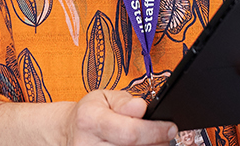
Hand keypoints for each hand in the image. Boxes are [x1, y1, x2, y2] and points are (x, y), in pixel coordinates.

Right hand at [60, 89, 178, 145]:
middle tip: (164, 136)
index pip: (130, 133)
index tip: (171, 128)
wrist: (68, 133)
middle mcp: (88, 145)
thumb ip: (124, 101)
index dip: (155, 132)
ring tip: (152, 142)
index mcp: (90, 120)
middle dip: (156, 143)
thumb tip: (141, 107)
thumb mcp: (103, 97)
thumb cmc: (90, 114)